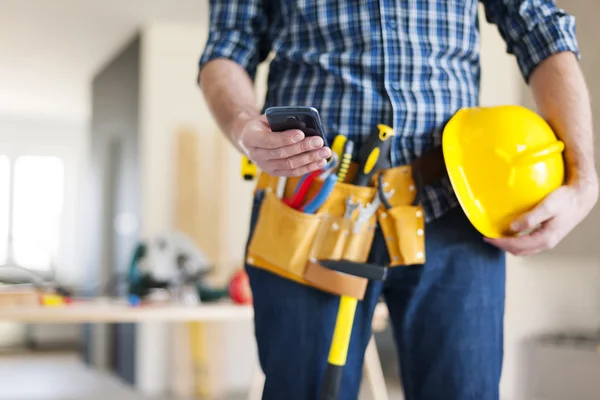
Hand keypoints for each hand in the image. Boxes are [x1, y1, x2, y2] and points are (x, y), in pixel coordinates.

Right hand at [235, 114, 331, 176]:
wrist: (250, 139)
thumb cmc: (263, 125)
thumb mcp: (267, 118)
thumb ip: (281, 120)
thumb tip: (304, 125)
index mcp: (250, 138)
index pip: (269, 140)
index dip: (286, 138)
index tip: (301, 133)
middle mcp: (255, 155)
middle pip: (282, 153)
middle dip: (303, 147)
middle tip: (319, 141)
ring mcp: (265, 166)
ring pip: (290, 164)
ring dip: (309, 159)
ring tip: (325, 152)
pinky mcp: (275, 173)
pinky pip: (293, 172)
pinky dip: (308, 167)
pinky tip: (321, 162)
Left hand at [484, 179, 598, 255]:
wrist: (581, 198)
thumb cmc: (565, 200)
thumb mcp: (547, 206)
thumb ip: (530, 218)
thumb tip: (513, 227)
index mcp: (545, 238)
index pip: (517, 245)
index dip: (500, 243)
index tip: (487, 237)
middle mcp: (546, 243)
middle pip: (519, 251)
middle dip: (502, 246)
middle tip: (488, 238)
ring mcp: (547, 241)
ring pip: (523, 249)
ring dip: (509, 245)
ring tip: (496, 236)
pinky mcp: (547, 236)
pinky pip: (528, 244)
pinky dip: (516, 241)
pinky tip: (510, 232)